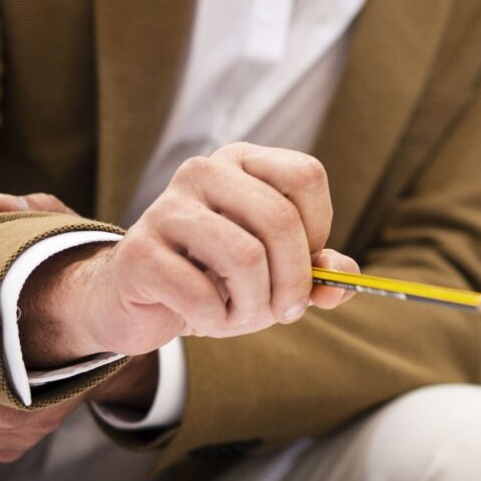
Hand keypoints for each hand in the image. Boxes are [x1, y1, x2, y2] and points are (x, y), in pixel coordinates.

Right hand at [11, 145, 357, 366]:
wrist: (138, 301)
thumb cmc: (216, 278)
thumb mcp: (275, 273)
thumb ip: (316, 273)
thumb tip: (343, 282)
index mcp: (244, 162)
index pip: (305, 175)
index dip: (318, 228)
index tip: (307, 264)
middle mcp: (205, 171)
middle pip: (280, 219)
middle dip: (294, 280)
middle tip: (286, 311)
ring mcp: (167, 207)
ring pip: (245, 257)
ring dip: (255, 305)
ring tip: (242, 316)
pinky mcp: (139, 251)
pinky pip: (201, 292)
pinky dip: (215, 319)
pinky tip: (204, 318)